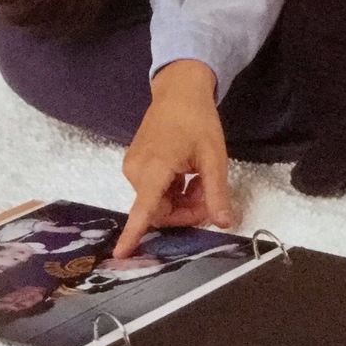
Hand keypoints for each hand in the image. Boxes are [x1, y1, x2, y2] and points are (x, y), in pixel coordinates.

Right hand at [114, 60, 233, 258]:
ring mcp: (133, 167)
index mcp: (154, 170)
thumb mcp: (213, 157)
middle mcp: (136, 172)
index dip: (133, 234)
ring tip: (201, 180)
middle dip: (186, 211)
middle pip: (159, 211)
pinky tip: (188, 175)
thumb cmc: (197, 120)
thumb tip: (224, 224)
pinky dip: (173, 189)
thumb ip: (216, 193)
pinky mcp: (136, 163)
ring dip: (182, 200)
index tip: (121, 256)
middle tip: (209, 197)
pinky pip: (154, 189)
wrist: (180, 90)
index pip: (143, 209)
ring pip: (158, 201)